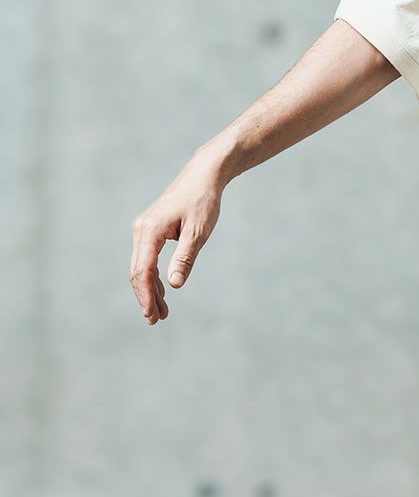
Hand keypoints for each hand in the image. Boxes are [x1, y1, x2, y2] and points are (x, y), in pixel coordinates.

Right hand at [129, 144, 229, 323]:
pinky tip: (163, 292)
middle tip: (156, 320)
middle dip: (146, 297)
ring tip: (160, 312)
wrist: (203, 176)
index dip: (146, 295)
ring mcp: (144, 229)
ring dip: (150, 289)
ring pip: (141, 266)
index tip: (151, 315)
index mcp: (150, 231)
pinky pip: (147, 258)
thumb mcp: (198, 232)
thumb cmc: (203, 202)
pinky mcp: (151, 230)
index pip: (143, 270)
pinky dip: (153, 276)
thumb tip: (175, 285)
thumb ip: (185, 258)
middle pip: (138, 271)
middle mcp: (141, 230)